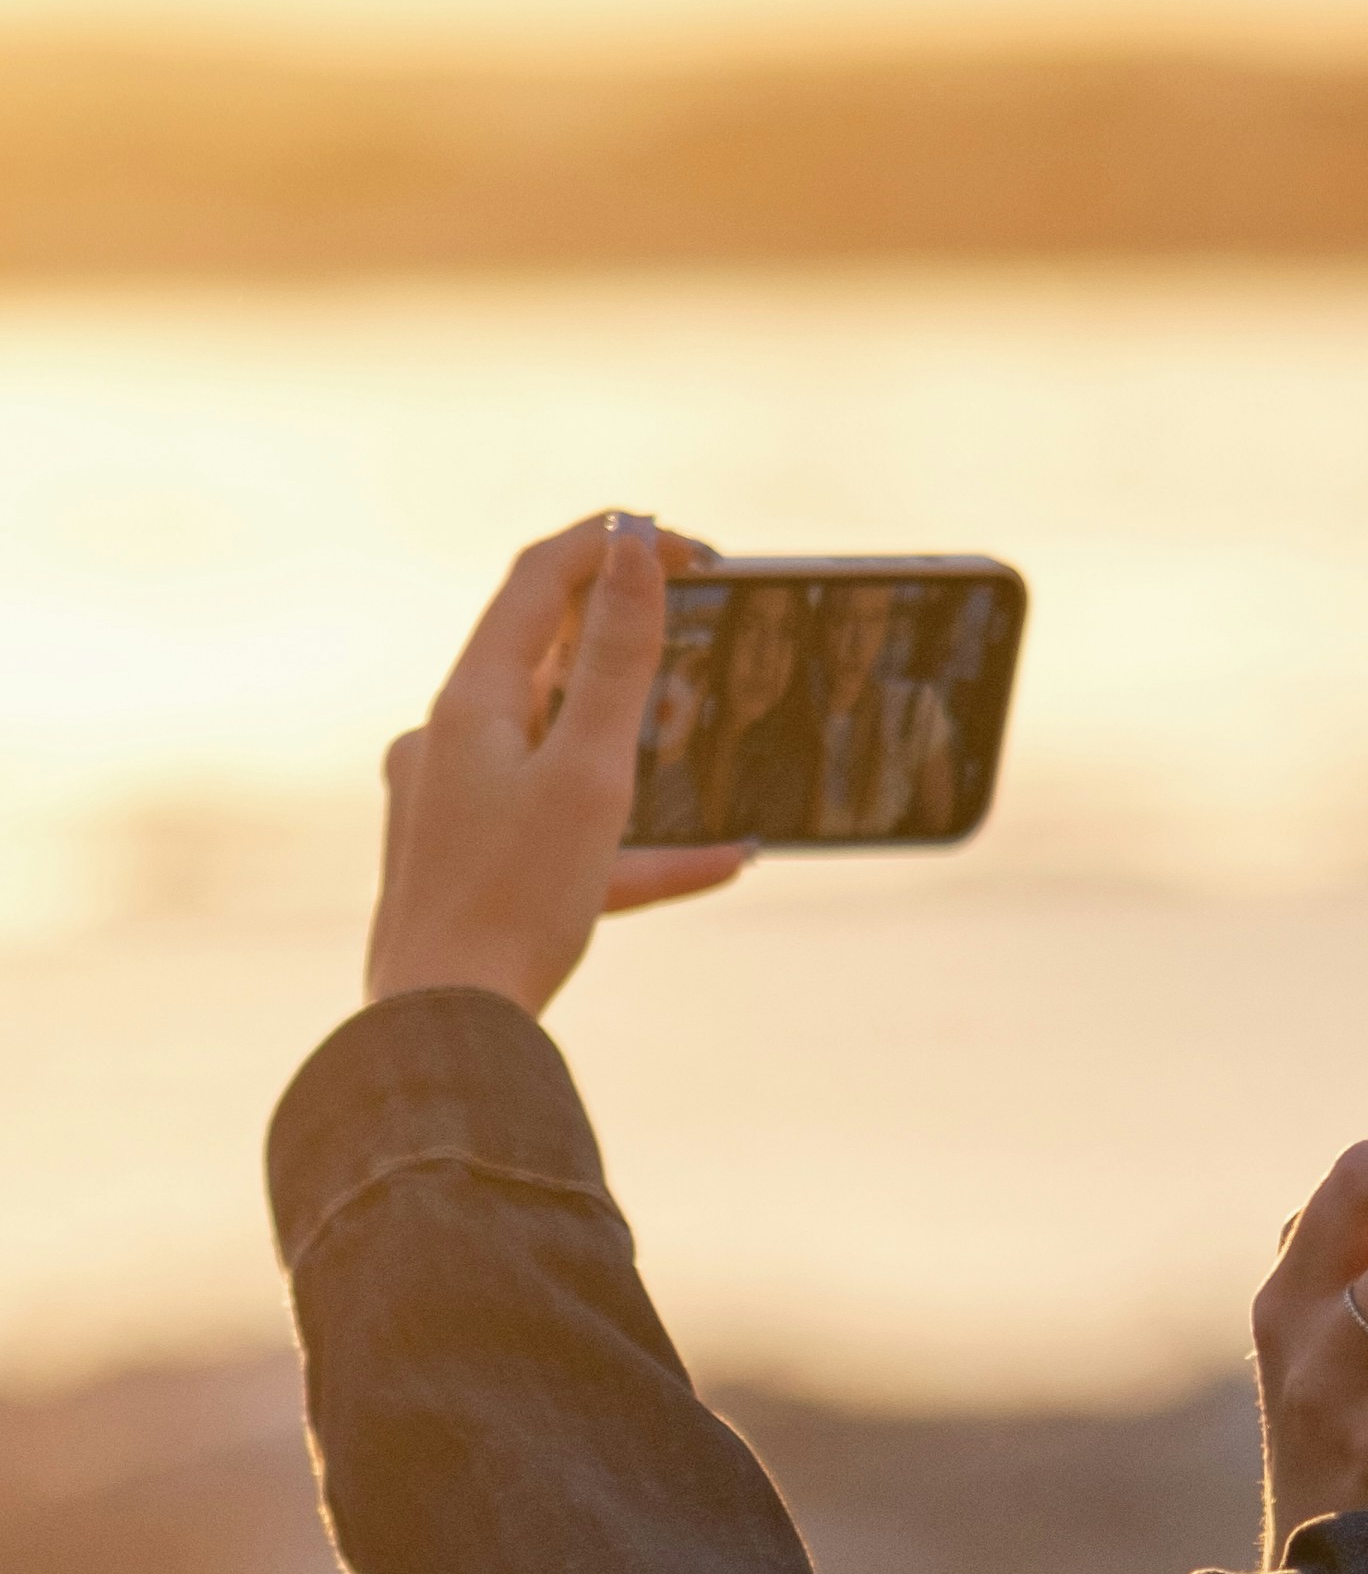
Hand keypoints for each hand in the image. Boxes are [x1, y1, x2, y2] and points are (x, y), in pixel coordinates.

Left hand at [366, 516, 748, 1015]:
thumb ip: (617, 658)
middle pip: (542, 656)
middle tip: (703, 617)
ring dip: (638, 737)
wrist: (441, 1028)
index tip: (692, 546)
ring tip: (710, 741)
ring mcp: (456, 804)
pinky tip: (720, 863)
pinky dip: (636, 840)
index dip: (612, 545)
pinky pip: (563, 832)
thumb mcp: (589, 772)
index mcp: (470, 704)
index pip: (538, 581)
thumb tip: (636, 545)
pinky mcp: (472, 865)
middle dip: (625, 633)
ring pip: (558, 744)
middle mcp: (449, 741)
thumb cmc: (514, 903)